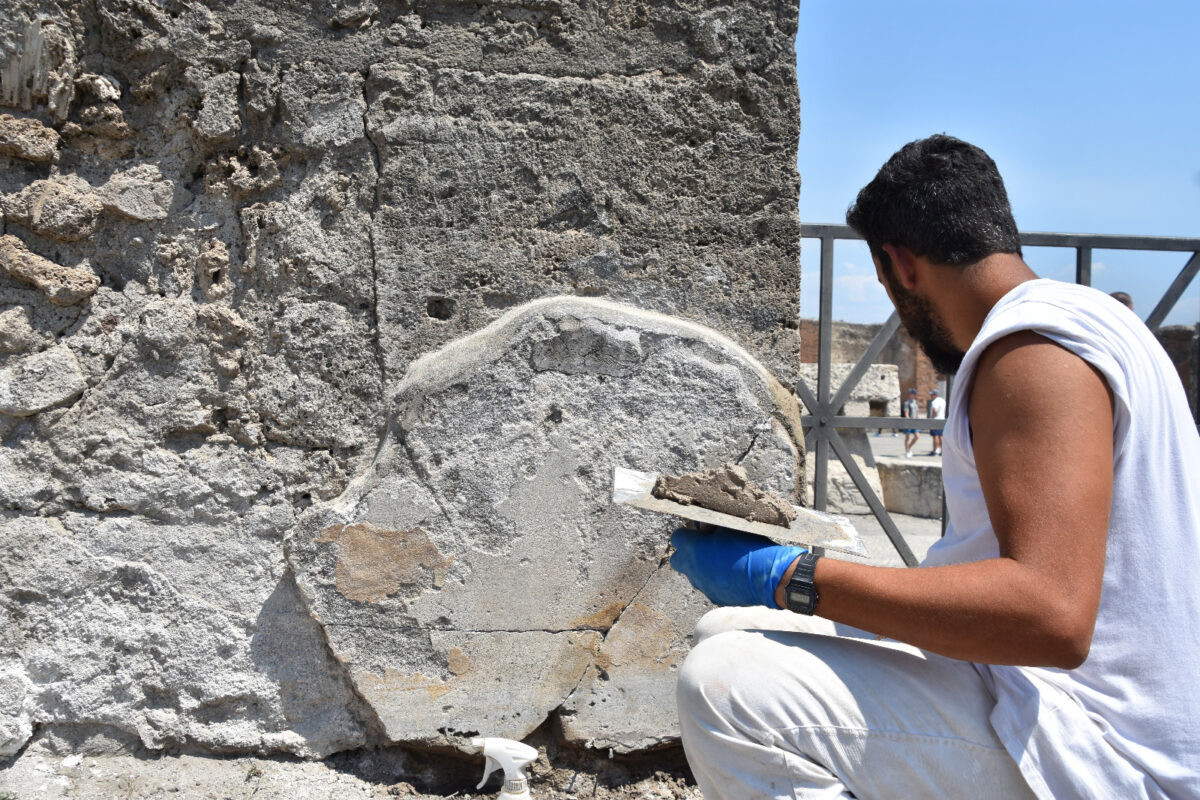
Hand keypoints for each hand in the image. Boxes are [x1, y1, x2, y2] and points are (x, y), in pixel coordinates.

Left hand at [669, 527, 806, 607]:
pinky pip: (708, 586)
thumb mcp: (730, 527)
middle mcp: (692, 569)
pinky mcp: (713, 597)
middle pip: (677, 560)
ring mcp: (702, 585)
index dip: (688, 533)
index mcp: (693, 548)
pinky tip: (731, 575)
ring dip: (700, 567)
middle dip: (686, 553)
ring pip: (692, 575)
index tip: (700, 531)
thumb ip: (712, 525)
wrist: (768, 577)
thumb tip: (704, 525)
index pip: (676, 537)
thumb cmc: (749, 546)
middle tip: (704, 548)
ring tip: (721, 562)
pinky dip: (714, 580)